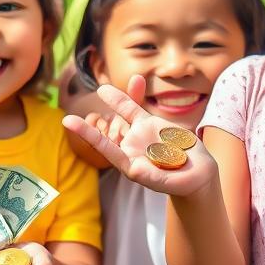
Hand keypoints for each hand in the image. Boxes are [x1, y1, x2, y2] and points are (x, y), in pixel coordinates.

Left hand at [61, 75, 216, 196]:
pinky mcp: (150, 124)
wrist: (197, 174)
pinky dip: (131, 95)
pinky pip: (136, 108)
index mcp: (131, 164)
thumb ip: (152, 177)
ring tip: (100, 88)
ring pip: (123, 114)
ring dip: (114, 100)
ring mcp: (139, 134)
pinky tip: (131, 81)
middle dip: (90, 127)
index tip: (69, 124)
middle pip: (109, 130)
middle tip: (67, 120)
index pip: (106, 148)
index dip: (87, 135)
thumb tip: (134, 172)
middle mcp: (130, 148)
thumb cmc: (182, 183)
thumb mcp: (169, 183)